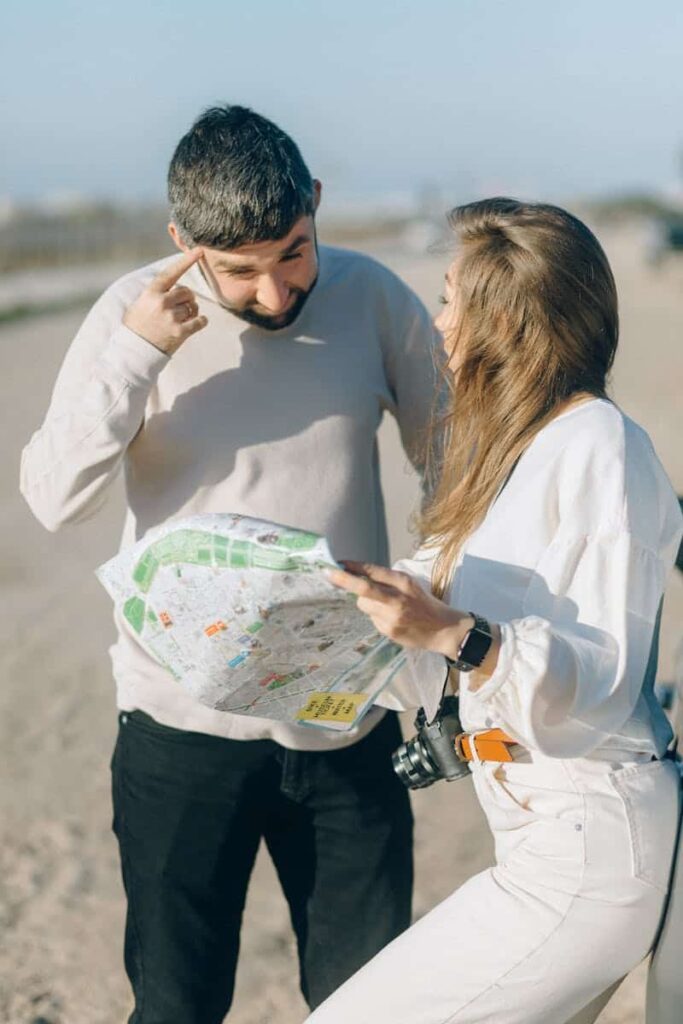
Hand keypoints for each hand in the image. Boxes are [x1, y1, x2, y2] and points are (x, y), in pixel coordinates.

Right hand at [123, 248, 207, 354]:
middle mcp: (162, 302)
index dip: (186, 261)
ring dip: (191, 312)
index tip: (199, 251)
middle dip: (187, 299)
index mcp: (151, 293)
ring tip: (180, 320)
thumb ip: (155, 293)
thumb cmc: (136, 327)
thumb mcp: (139, 304)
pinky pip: (200, 321)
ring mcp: (171, 317)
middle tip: (182, 307)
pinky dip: (201, 321)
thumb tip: (172, 286)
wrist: (134, 352)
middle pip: (187, 292)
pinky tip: (198, 323)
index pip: (171, 273)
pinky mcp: (180, 332)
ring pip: (193, 307)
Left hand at [327, 561, 472, 657]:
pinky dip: (377, 616)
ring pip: (364, 605)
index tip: (337, 562)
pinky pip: (372, 619)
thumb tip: (357, 575)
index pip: (374, 572)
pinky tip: (393, 619)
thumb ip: (386, 580)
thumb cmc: (425, 603)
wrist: (444, 630)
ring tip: (386, 606)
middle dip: (343, 580)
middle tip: (327, 573)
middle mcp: (397, 599)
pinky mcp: (389, 631)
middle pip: (363, 589)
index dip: (354, 567)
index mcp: (404, 583)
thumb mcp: (410, 585)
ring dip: (366, 602)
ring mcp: (392, 617)